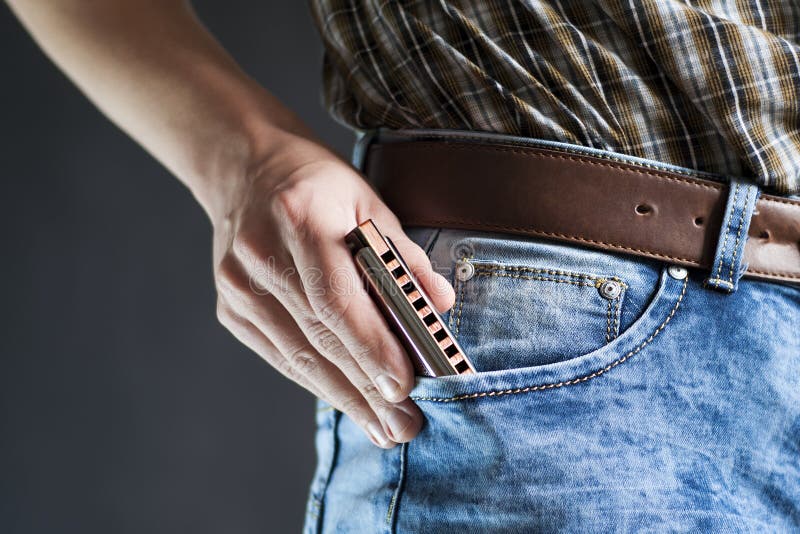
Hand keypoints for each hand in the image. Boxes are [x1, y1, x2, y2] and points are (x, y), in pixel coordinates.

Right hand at [209, 132, 454, 447]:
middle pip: (317, 335)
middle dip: (364, 388)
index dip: (369, 346)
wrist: (244, 169)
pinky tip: (347, 402)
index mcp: (300, 215)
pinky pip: (279, 355)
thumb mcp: (369, 202)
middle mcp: (259, 253)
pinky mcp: (230, 308)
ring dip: (344, 396)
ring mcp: (237, 285)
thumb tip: (440, 306)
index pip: (334, 296)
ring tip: (382, 428)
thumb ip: (404, 256)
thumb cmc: (318, 185)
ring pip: (297, 354)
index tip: (402, 386)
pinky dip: (316, 381)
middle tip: (404, 426)